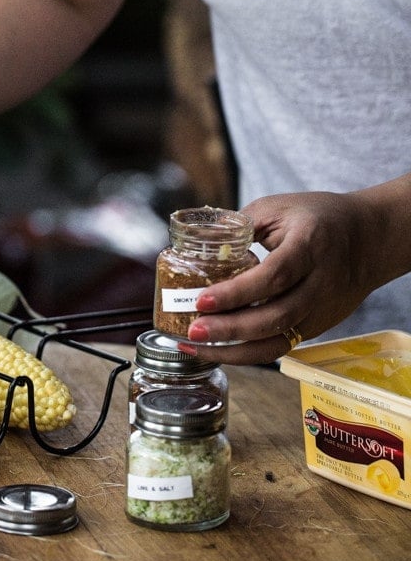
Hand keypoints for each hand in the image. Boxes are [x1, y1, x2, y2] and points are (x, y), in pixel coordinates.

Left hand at [180, 190, 381, 364]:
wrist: (369, 239)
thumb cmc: (318, 217)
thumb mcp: (278, 207)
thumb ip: (240, 224)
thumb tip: (196, 241)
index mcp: (310, 246)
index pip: (274, 276)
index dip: (237, 292)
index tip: (201, 300)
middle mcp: (320, 284)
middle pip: (276, 316)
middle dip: (230, 329)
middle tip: (190, 331)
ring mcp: (322, 310)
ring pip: (279, 340)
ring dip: (234, 349)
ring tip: (196, 347)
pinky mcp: (318, 326)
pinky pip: (281, 345)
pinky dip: (248, 353)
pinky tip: (219, 350)